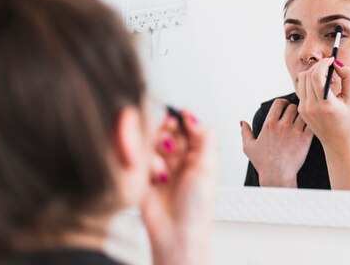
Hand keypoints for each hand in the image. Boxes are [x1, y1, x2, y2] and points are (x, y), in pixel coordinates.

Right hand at [141, 111, 216, 264]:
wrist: (178, 234)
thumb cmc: (197, 207)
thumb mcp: (208, 167)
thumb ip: (204, 138)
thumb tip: (194, 116)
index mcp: (199, 155)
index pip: (188, 127)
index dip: (183, 120)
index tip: (180, 115)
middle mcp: (180, 159)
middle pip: (169, 131)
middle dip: (168, 130)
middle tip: (169, 135)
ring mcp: (161, 167)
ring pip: (154, 142)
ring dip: (159, 148)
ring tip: (165, 164)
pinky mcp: (145, 177)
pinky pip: (141, 158)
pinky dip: (149, 164)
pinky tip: (157, 177)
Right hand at [241, 99, 313, 187]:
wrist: (277, 176)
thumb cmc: (263, 163)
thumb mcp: (249, 147)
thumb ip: (245, 132)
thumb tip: (242, 122)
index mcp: (269, 124)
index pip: (279, 103)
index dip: (283, 103)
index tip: (285, 106)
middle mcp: (282, 125)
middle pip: (293, 107)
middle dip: (293, 110)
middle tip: (294, 116)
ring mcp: (295, 132)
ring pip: (303, 115)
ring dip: (302, 118)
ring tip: (301, 123)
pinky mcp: (305, 139)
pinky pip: (311, 124)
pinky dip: (311, 125)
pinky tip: (308, 129)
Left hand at [295, 57, 349, 152]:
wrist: (338, 143)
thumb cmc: (349, 120)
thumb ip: (349, 77)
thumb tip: (337, 63)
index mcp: (326, 105)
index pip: (316, 76)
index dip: (323, 63)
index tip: (332, 60)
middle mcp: (311, 107)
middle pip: (307, 75)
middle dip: (319, 66)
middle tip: (330, 66)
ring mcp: (303, 109)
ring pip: (302, 80)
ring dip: (314, 73)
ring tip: (327, 78)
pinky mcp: (301, 110)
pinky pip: (302, 88)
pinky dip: (310, 82)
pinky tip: (322, 88)